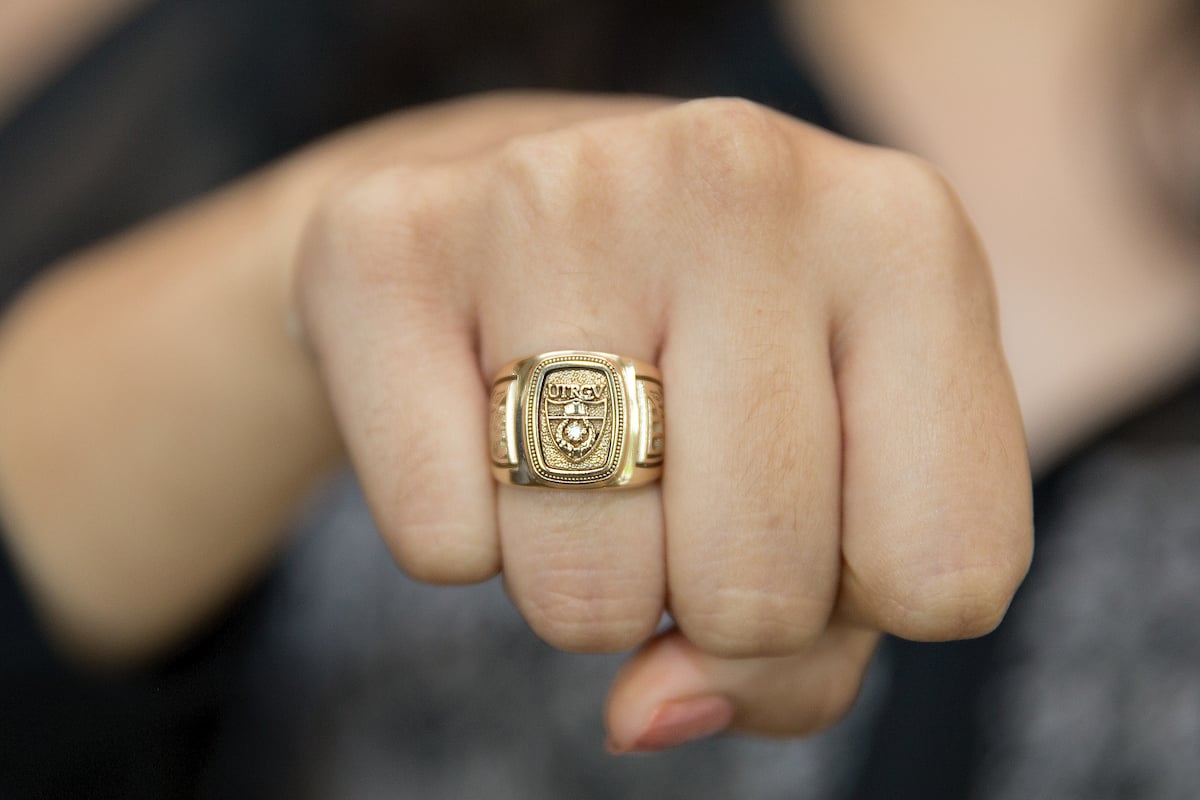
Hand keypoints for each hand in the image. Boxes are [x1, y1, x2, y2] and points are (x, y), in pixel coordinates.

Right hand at [296, 97, 1031, 749]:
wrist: (524, 211)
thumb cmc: (713, 362)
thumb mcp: (832, 478)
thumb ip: (807, 646)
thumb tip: (648, 712)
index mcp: (904, 237)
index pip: (946, 578)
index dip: (859, 597)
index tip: (811, 507)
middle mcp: (739, 177)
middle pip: (758, 591)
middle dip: (709, 599)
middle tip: (674, 484)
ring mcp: (552, 193)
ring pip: (586, 591)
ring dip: (584, 579)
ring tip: (579, 446)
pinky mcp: (387, 242)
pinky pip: (440, 546)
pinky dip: (463, 536)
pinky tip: (478, 412)